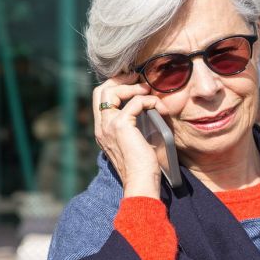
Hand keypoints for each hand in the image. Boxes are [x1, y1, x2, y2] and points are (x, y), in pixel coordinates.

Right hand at [93, 73, 168, 198]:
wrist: (141, 183)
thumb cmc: (143, 168)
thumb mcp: (136, 144)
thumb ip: (135, 128)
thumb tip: (150, 113)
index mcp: (103, 131)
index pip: (100, 99)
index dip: (114, 86)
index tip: (133, 82)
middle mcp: (102, 127)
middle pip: (100, 90)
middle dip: (119, 79)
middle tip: (137, 77)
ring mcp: (109, 126)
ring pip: (111, 91)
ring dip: (132, 86)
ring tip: (148, 90)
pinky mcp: (121, 126)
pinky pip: (135, 102)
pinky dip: (149, 101)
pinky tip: (159, 107)